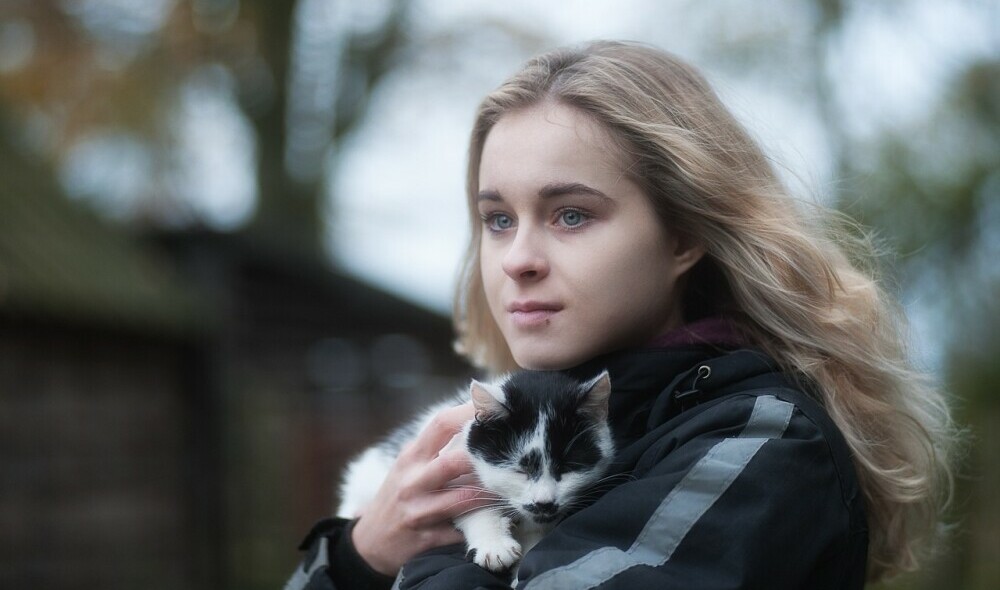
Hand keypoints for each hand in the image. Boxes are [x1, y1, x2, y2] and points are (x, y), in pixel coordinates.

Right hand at [350, 402, 493, 575]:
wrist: (371, 542)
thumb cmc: (399, 495)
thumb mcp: (409, 466)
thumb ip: (437, 447)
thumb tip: (478, 424)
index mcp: (412, 457)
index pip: (442, 424)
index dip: (471, 414)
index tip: (498, 409)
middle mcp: (412, 482)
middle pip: (453, 462)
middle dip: (483, 459)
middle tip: (512, 457)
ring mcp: (418, 512)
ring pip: (462, 499)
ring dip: (490, 494)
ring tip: (510, 488)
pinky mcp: (426, 540)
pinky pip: (462, 532)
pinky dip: (481, 525)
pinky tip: (497, 520)